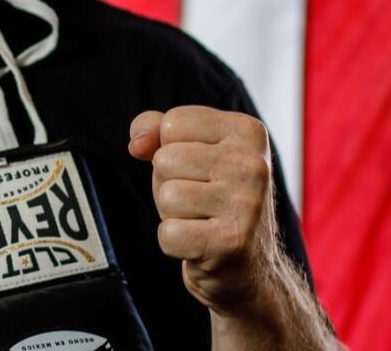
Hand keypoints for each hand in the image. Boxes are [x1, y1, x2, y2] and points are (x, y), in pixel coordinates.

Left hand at [127, 106, 276, 314]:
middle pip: (165, 160)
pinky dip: (174, 242)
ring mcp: (246, 204)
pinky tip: (201, 245)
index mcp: (248, 131)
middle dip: (170, 183)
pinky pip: (167, 233)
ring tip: (202, 221)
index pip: (172, 123)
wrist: (249, 268)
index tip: (201, 169)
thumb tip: (137, 144)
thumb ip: (157, 129)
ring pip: (166, 195)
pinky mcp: (231, 242)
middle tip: (202, 201)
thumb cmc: (212, 199)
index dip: (170, 148)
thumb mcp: (190, 151)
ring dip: (173, 213)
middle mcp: (253, 164)